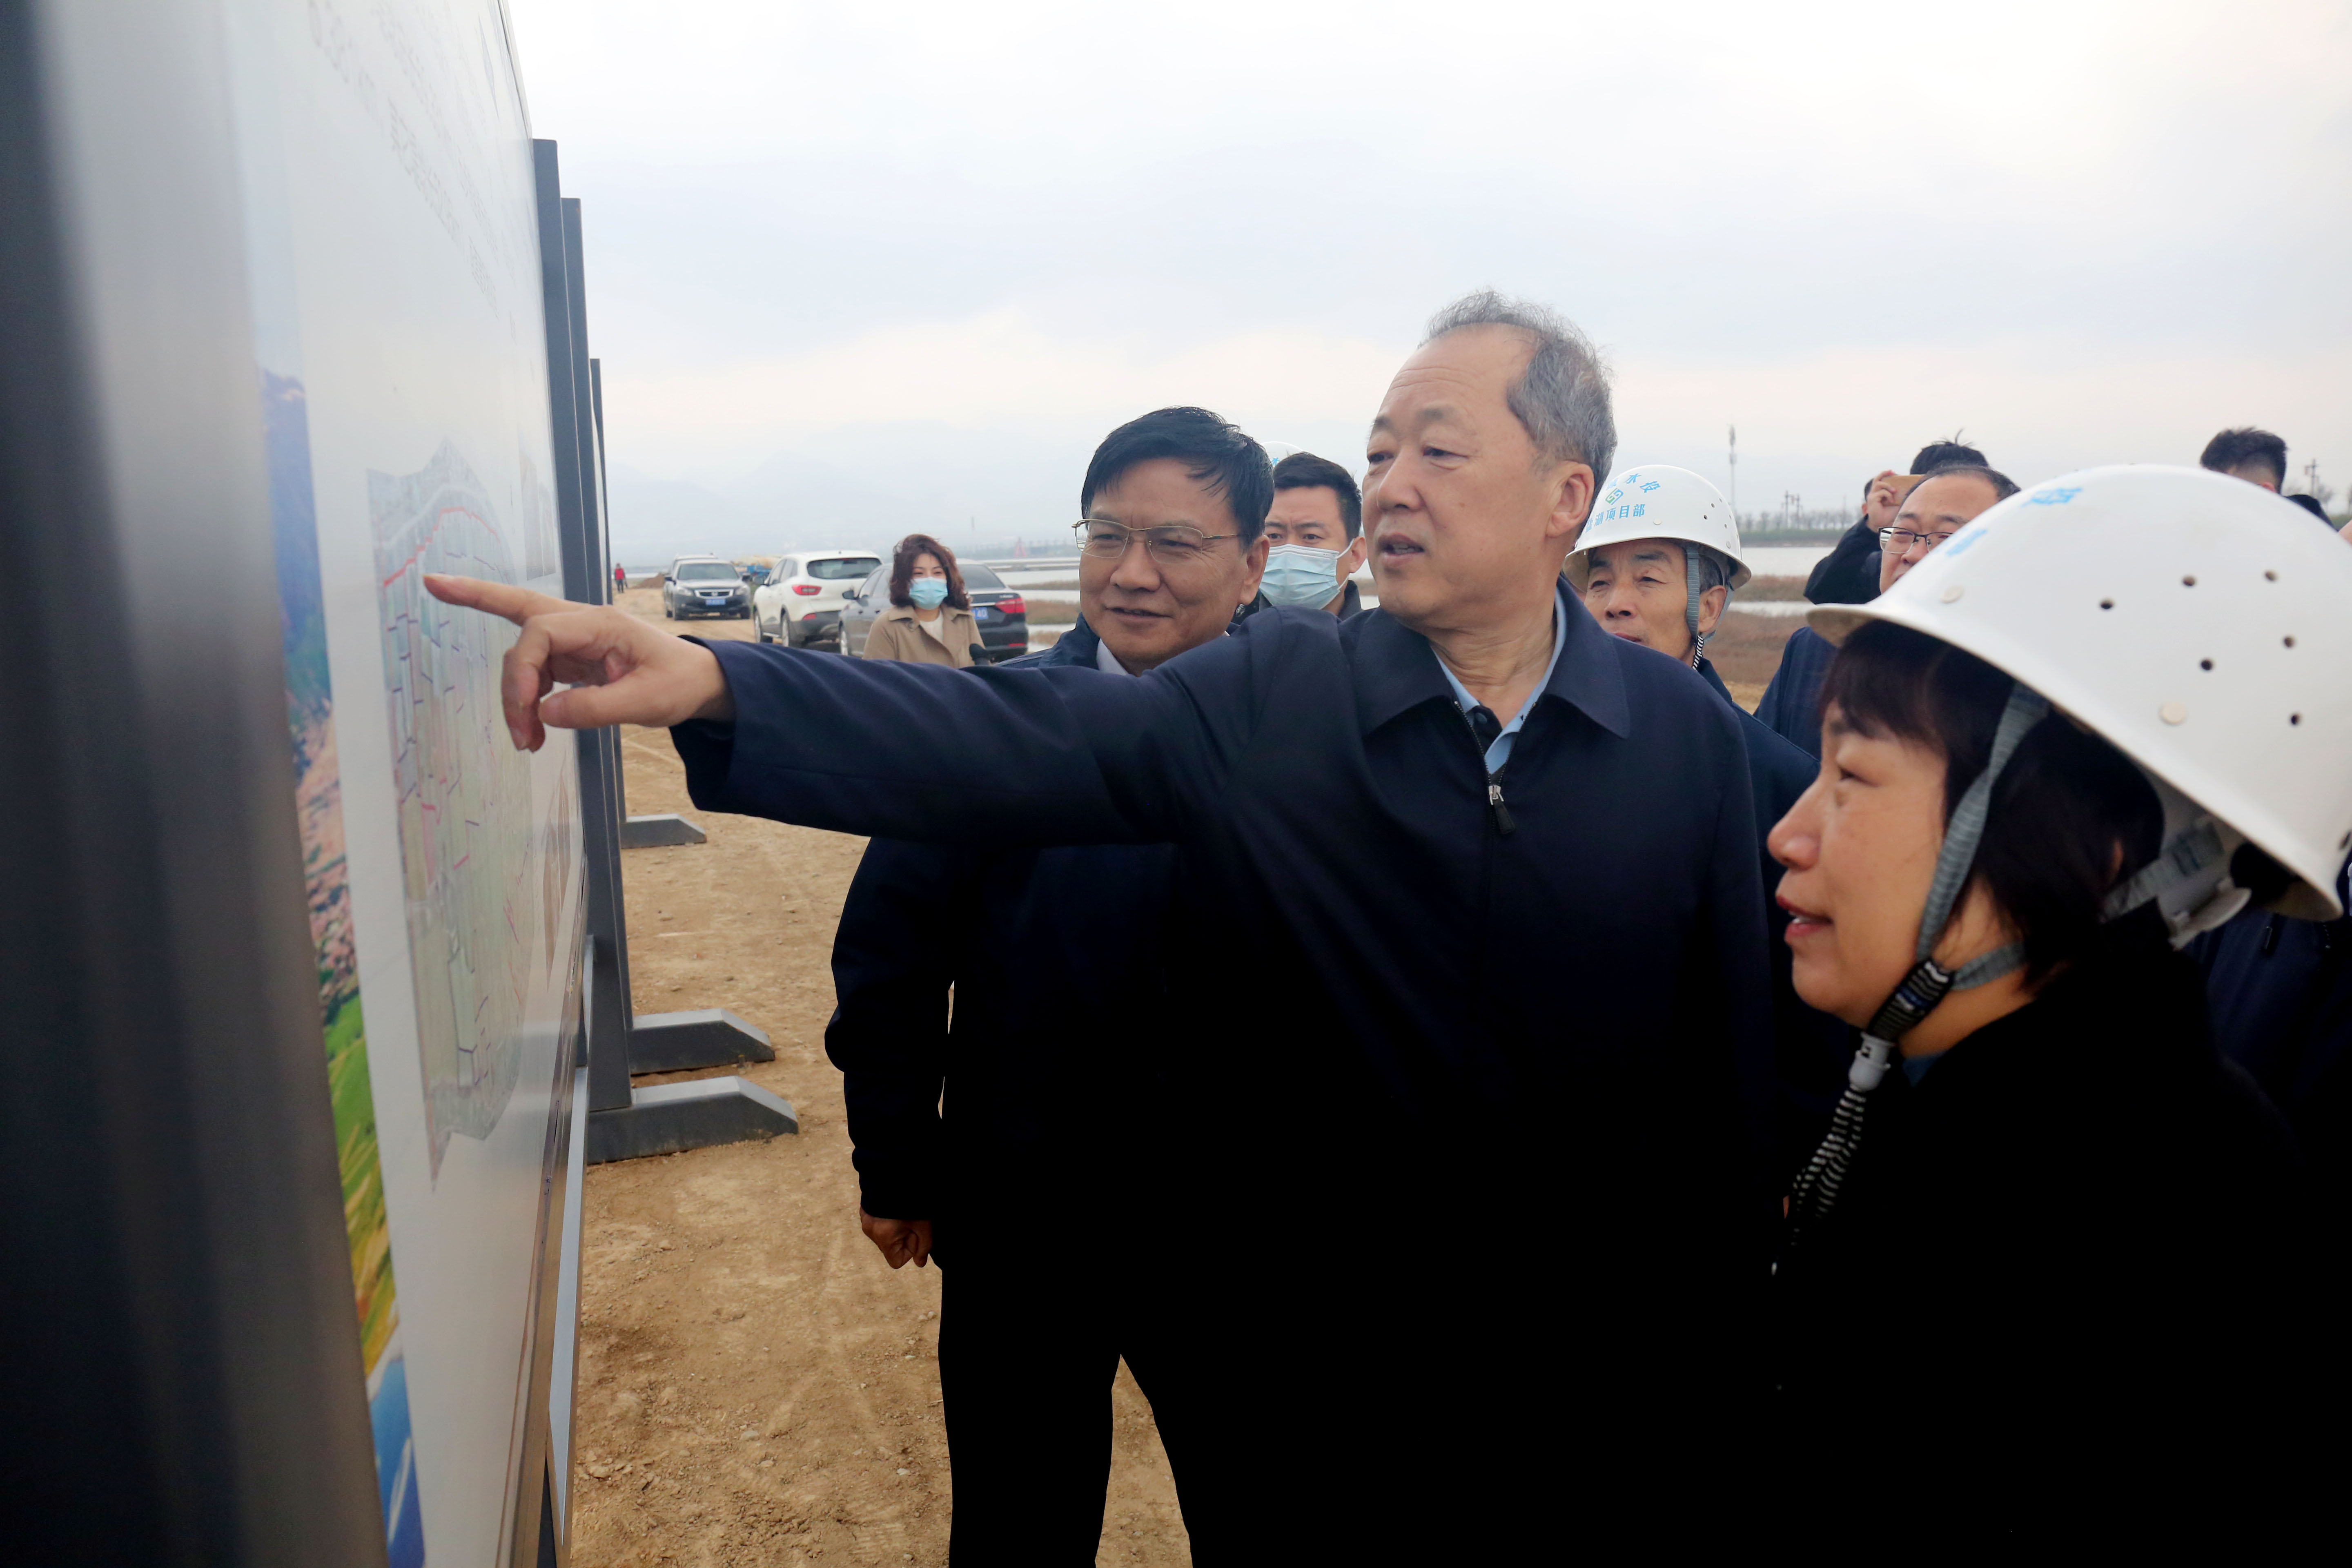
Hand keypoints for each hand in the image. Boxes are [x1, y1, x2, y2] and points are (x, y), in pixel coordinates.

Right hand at [422, 574, 733, 749]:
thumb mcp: (647, 701)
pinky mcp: (573, 661)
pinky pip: (536, 670)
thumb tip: (544, 715)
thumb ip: (595, 708)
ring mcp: (575, 641)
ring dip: (515, 693)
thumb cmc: (681, 683)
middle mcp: (582, 624)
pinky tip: (531, 728)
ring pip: (524, 651)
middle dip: (475, 596)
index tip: (527, 713)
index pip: (540, 631)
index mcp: (601, 624)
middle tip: (434, 587)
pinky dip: (526, 698)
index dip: (522, 670)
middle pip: (519, 607)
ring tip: (525, 740)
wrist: (702, 684)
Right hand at [859, 1206, 933, 1268]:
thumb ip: (924, 1247)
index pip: (897, 1262)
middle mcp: (870, 1231)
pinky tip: (894, 1207)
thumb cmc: (913, 1200)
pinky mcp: (864, 1210)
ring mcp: (865, 1220)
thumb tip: (919, 1263)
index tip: (914, 1234)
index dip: (910, 1250)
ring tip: (902, 1212)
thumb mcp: (924, 1225)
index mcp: (883, 1237)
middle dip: (902, 1238)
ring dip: (894, 1229)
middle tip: (910, 1220)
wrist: (896, 1171)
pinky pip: (877, 1224)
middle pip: (890, 1248)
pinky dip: (886, 1220)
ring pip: (884, 1236)